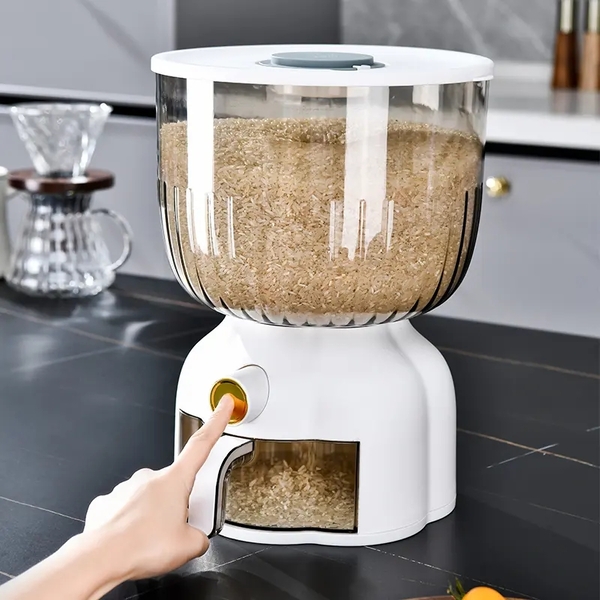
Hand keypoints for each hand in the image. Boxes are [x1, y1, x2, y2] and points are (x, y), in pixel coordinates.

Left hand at [84, 394, 233, 581]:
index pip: (202, 443)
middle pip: (174, 487)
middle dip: (177, 508)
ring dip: (153, 519)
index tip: (223, 405)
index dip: (216, 422)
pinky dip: (129, 527)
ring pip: (149, 501)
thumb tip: (197, 539)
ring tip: (149, 543)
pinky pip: (125, 512)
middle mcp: (150, 477)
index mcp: (175, 480)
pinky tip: (129, 542)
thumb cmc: (141, 546)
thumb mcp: (188, 546)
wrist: (100, 559)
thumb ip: (200, 537)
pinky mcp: (107, 503)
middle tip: (173, 533)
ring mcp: (126, 488)